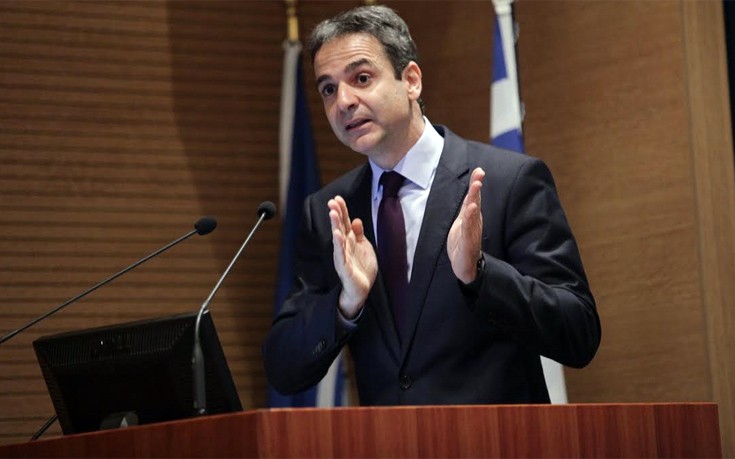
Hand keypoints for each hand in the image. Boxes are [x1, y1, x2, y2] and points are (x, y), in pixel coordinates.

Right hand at [328, 195, 377, 318]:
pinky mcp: (344, 267)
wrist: (361, 289)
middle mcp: (344, 246)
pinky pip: (341, 254)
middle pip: (339, 227)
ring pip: (338, 238)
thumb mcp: (364, 247)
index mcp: (349, 240)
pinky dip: (339, 244)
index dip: (342, 210)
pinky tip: (337, 235)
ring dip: (335, 225)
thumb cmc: (361, 268)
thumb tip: (356, 220)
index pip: (344, 222)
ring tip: (333, 213)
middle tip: (332, 201)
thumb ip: (359, 234)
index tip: (337, 198)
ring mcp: (343, 256)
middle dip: (336, 214)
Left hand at [447, 167, 485, 283]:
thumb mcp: (464, 220)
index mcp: (472, 217)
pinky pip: (469, 231)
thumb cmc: (464, 242)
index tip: (479, 170)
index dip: (475, 184)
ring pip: (473, 215)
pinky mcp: (468, 245)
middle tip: (479, 175)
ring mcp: (472, 233)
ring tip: (476, 187)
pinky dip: (470, 221)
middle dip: (476, 189)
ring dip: (474, 201)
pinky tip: (471, 210)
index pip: (474, 198)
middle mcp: (474, 223)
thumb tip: (473, 188)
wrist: (465, 266)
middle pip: (475, 203)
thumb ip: (468, 205)